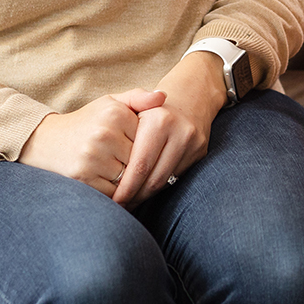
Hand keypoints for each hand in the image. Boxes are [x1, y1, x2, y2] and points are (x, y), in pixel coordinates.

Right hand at [18, 88, 165, 195]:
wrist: (45, 140)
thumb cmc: (87, 121)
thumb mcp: (111, 103)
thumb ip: (138, 98)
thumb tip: (163, 97)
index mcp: (115, 113)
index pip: (148, 138)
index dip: (146, 146)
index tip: (139, 148)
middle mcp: (104, 133)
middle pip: (139, 159)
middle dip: (138, 166)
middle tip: (132, 168)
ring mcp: (92, 156)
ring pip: (128, 178)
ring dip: (127, 182)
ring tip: (120, 175)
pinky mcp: (82, 177)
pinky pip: (112, 192)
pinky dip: (114, 193)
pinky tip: (107, 183)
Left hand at [111, 51, 227, 206]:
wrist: (190, 96)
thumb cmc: (150, 107)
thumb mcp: (131, 104)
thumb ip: (112, 127)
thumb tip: (103, 157)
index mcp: (159, 120)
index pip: (139, 166)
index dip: (124, 189)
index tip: (111, 201)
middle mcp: (179, 131)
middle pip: (153, 178)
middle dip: (134, 197)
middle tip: (118, 207)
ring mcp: (193, 143)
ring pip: (165, 182)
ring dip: (145, 196)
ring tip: (129, 202)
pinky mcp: (201, 152)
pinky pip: (176, 178)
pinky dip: (159, 188)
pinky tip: (145, 191)